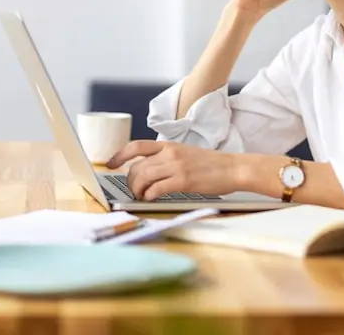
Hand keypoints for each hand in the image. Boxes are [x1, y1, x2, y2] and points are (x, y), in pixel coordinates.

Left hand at [106, 141, 238, 199]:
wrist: (233, 168)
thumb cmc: (211, 164)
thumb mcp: (185, 154)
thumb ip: (166, 158)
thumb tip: (147, 171)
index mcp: (168, 145)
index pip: (136, 146)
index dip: (119, 155)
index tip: (110, 164)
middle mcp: (169, 153)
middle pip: (136, 167)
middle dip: (130, 182)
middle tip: (134, 191)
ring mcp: (176, 166)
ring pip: (142, 178)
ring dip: (137, 190)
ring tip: (142, 196)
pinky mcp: (183, 180)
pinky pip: (156, 189)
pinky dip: (149, 196)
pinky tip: (152, 198)